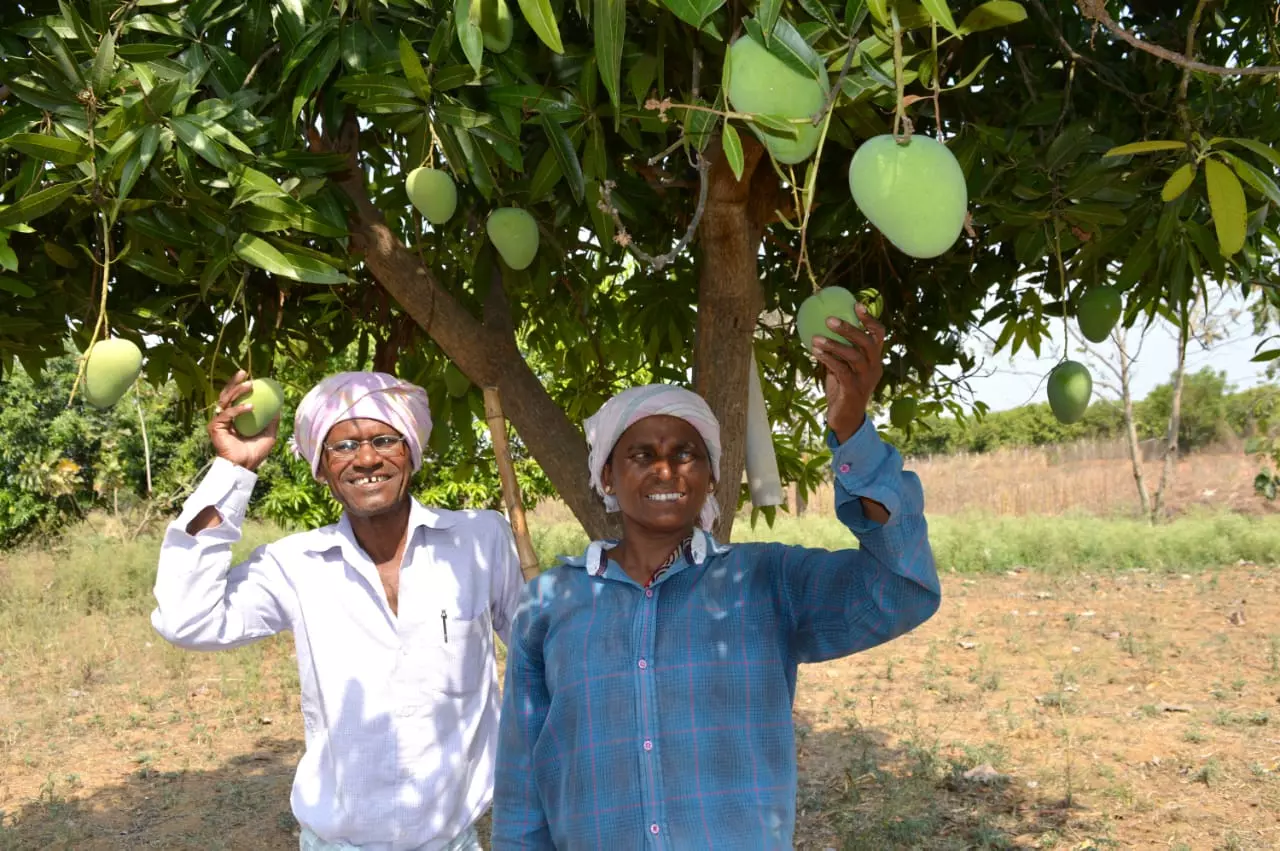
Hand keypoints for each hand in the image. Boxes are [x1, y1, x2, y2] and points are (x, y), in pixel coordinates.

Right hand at [209, 370, 277, 471]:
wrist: (244, 466)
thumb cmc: (254, 453)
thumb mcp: (268, 434)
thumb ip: (271, 421)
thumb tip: (279, 407)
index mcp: (235, 417)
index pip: (235, 397)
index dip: (240, 385)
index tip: (250, 376)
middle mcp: (225, 417)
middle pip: (227, 394)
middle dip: (234, 382)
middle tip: (244, 372)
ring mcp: (219, 421)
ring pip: (225, 400)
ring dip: (237, 390)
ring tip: (249, 384)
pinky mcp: (215, 427)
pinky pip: (227, 414)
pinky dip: (239, 409)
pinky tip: (250, 407)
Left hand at [811, 304, 885, 443]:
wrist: (845, 419)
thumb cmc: (843, 390)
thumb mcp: (842, 368)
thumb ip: (838, 352)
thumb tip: (820, 329)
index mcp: (874, 359)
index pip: (879, 335)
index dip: (870, 319)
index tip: (856, 304)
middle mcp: (874, 367)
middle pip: (868, 342)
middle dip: (849, 329)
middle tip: (829, 319)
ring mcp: (866, 379)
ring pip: (854, 356)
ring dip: (833, 345)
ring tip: (816, 338)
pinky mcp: (854, 389)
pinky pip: (841, 370)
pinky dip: (828, 359)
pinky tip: (815, 352)